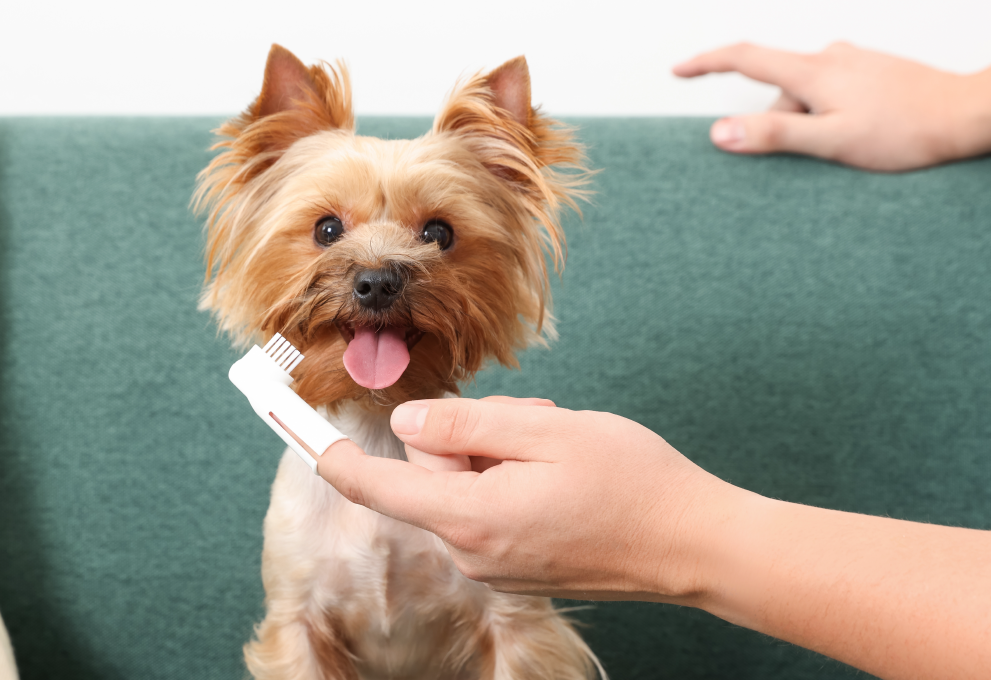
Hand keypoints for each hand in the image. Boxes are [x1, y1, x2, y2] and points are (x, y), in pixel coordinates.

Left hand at [316, 397, 747, 603]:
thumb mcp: (544, 432)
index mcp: (470, 518)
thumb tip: (408, 425)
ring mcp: (498, 565)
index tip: (295, 427)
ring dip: (500, 456)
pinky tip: (565, 476)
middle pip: (431, 474)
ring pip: (465, 487)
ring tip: (560, 449)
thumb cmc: (632, 483)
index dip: (334, 453)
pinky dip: (515, 481)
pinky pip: (491, 509)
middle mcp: (474, 552)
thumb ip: (466, 427)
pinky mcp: (521, 567)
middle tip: (533, 422)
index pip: (379, 486)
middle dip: (470, 436)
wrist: (695, 546)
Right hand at [674, 42, 973, 171]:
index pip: (744, 57)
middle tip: (815, 158)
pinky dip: (833, 116)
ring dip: (813, 124)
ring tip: (852, 151)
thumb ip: (774, 135)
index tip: (679, 70)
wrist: (970, 116)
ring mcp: (855, 62)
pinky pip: (835, 94)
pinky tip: (865, 137)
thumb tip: (719, 132)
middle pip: (781, 90)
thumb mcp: (832, 142)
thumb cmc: (906, 132)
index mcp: (814, 71)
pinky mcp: (875, 72)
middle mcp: (831, 57)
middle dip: (781, 124)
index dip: (706, 63)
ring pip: (810, 95)